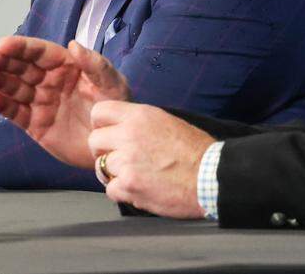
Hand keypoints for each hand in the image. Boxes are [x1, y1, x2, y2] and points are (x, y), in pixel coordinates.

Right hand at [0, 36, 130, 170]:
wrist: (115, 146)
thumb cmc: (117, 109)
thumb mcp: (113, 84)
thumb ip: (96, 65)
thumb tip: (74, 44)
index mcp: (67, 66)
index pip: (41, 52)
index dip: (22, 47)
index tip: (4, 44)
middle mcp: (50, 81)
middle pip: (22, 67)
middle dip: (3, 61)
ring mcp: (41, 103)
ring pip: (14, 88)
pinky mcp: (35, 125)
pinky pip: (15, 113)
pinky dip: (2, 105)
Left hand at [88, 101, 211, 218]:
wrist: (211, 176)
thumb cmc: (196, 151)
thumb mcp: (167, 122)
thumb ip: (140, 123)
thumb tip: (121, 128)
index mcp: (140, 116)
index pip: (99, 111)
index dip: (101, 125)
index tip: (109, 135)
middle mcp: (129, 135)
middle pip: (94, 141)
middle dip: (103, 152)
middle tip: (120, 159)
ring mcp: (127, 161)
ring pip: (101, 167)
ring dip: (114, 174)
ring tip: (135, 175)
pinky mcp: (129, 185)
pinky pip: (110, 190)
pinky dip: (122, 192)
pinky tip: (140, 189)